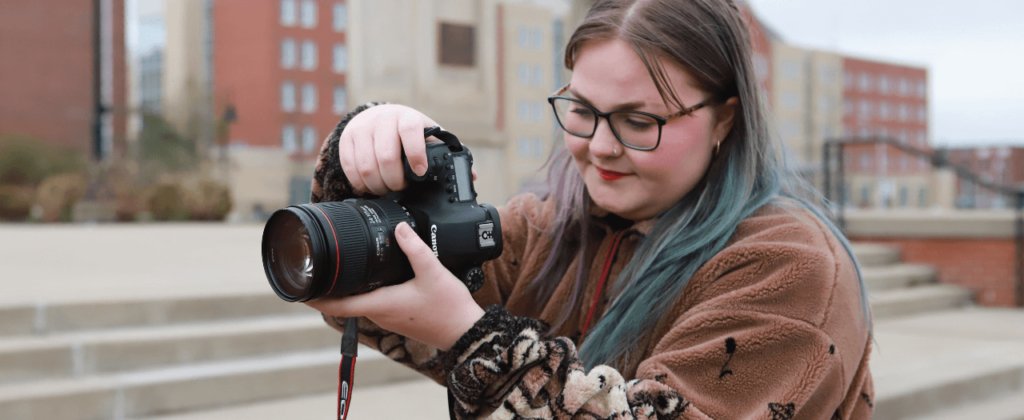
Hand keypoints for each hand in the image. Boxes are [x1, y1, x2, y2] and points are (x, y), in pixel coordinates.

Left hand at [306, 222, 484, 350]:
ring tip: (338, 270)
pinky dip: (364, 292)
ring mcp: (389, 318)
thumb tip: (399, 228)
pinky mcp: (399, 317)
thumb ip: (414, 248)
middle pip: (344, 303)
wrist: (466, 332)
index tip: (298, 291)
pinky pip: (374, 303)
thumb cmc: (448, 308)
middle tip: (315, 270)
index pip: (337, 306)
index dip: (315, 298)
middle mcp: (380, 314)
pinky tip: (371, 278)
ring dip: (346, 290)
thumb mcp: (432, 271)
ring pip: (359, 303)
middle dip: (328, 289)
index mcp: (381, 304)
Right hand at [338, 105, 475, 195]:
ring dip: (379, 186)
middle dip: (395, 181)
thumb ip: (446, 152)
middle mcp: (381, 121)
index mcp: (406, 117)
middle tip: (402, 188)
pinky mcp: (346, 141)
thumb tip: (471, 176)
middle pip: (385, 158)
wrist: (376, 117)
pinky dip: (362, 184)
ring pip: (366, 168)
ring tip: (388, 188)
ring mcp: (361, 130)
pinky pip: (351, 170)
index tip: (420, 172)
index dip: (415, 153)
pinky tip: (373, 185)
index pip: (409, 131)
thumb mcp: (427, 134)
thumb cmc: (407, 130)